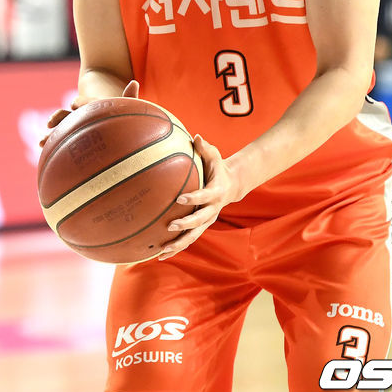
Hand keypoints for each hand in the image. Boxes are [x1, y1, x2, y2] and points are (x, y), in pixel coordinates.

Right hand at [40, 79, 139, 146]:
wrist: (120, 127)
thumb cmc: (123, 117)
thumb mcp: (126, 108)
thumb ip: (129, 97)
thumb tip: (134, 82)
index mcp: (92, 107)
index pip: (82, 102)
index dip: (78, 103)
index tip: (74, 105)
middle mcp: (80, 116)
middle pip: (66, 115)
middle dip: (57, 118)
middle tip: (50, 124)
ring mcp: (75, 129)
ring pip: (60, 130)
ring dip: (50, 134)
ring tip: (41, 143)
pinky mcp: (73, 141)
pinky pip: (60, 142)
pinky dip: (51, 145)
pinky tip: (44, 151)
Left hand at [158, 134, 240, 260]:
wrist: (232, 185)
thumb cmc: (218, 167)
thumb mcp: (215, 155)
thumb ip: (205, 148)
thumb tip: (196, 136)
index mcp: (216, 192)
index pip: (204, 196)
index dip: (193, 198)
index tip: (180, 198)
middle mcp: (213, 210)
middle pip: (200, 221)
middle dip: (185, 225)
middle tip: (170, 226)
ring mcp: (207, 221)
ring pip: (193, 236)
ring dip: (178, 244)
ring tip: (162, 251)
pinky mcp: (200, 227)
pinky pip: (188, 240)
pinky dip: (175, 248)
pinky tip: (159, 255)